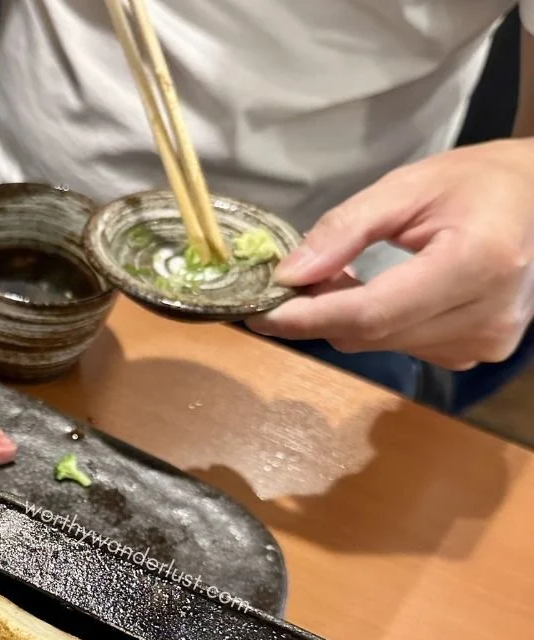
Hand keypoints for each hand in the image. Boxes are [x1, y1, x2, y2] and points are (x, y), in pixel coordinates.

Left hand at [247, 140, 533, 368]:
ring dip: (344, 320)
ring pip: (379, 346)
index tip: (258, 312)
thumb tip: (287, 274)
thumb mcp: (407, 186)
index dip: (307, 318)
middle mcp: (483, 317)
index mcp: (475, 265)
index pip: (370, 314)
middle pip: (369, 335)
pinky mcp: (476, 355)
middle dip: (318, 315)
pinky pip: (401, 348)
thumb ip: (344, 229)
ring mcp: (483, 343)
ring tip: (338, 279)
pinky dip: (374, 326)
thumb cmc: (479, 182)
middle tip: (290, 283)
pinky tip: (375, 294)